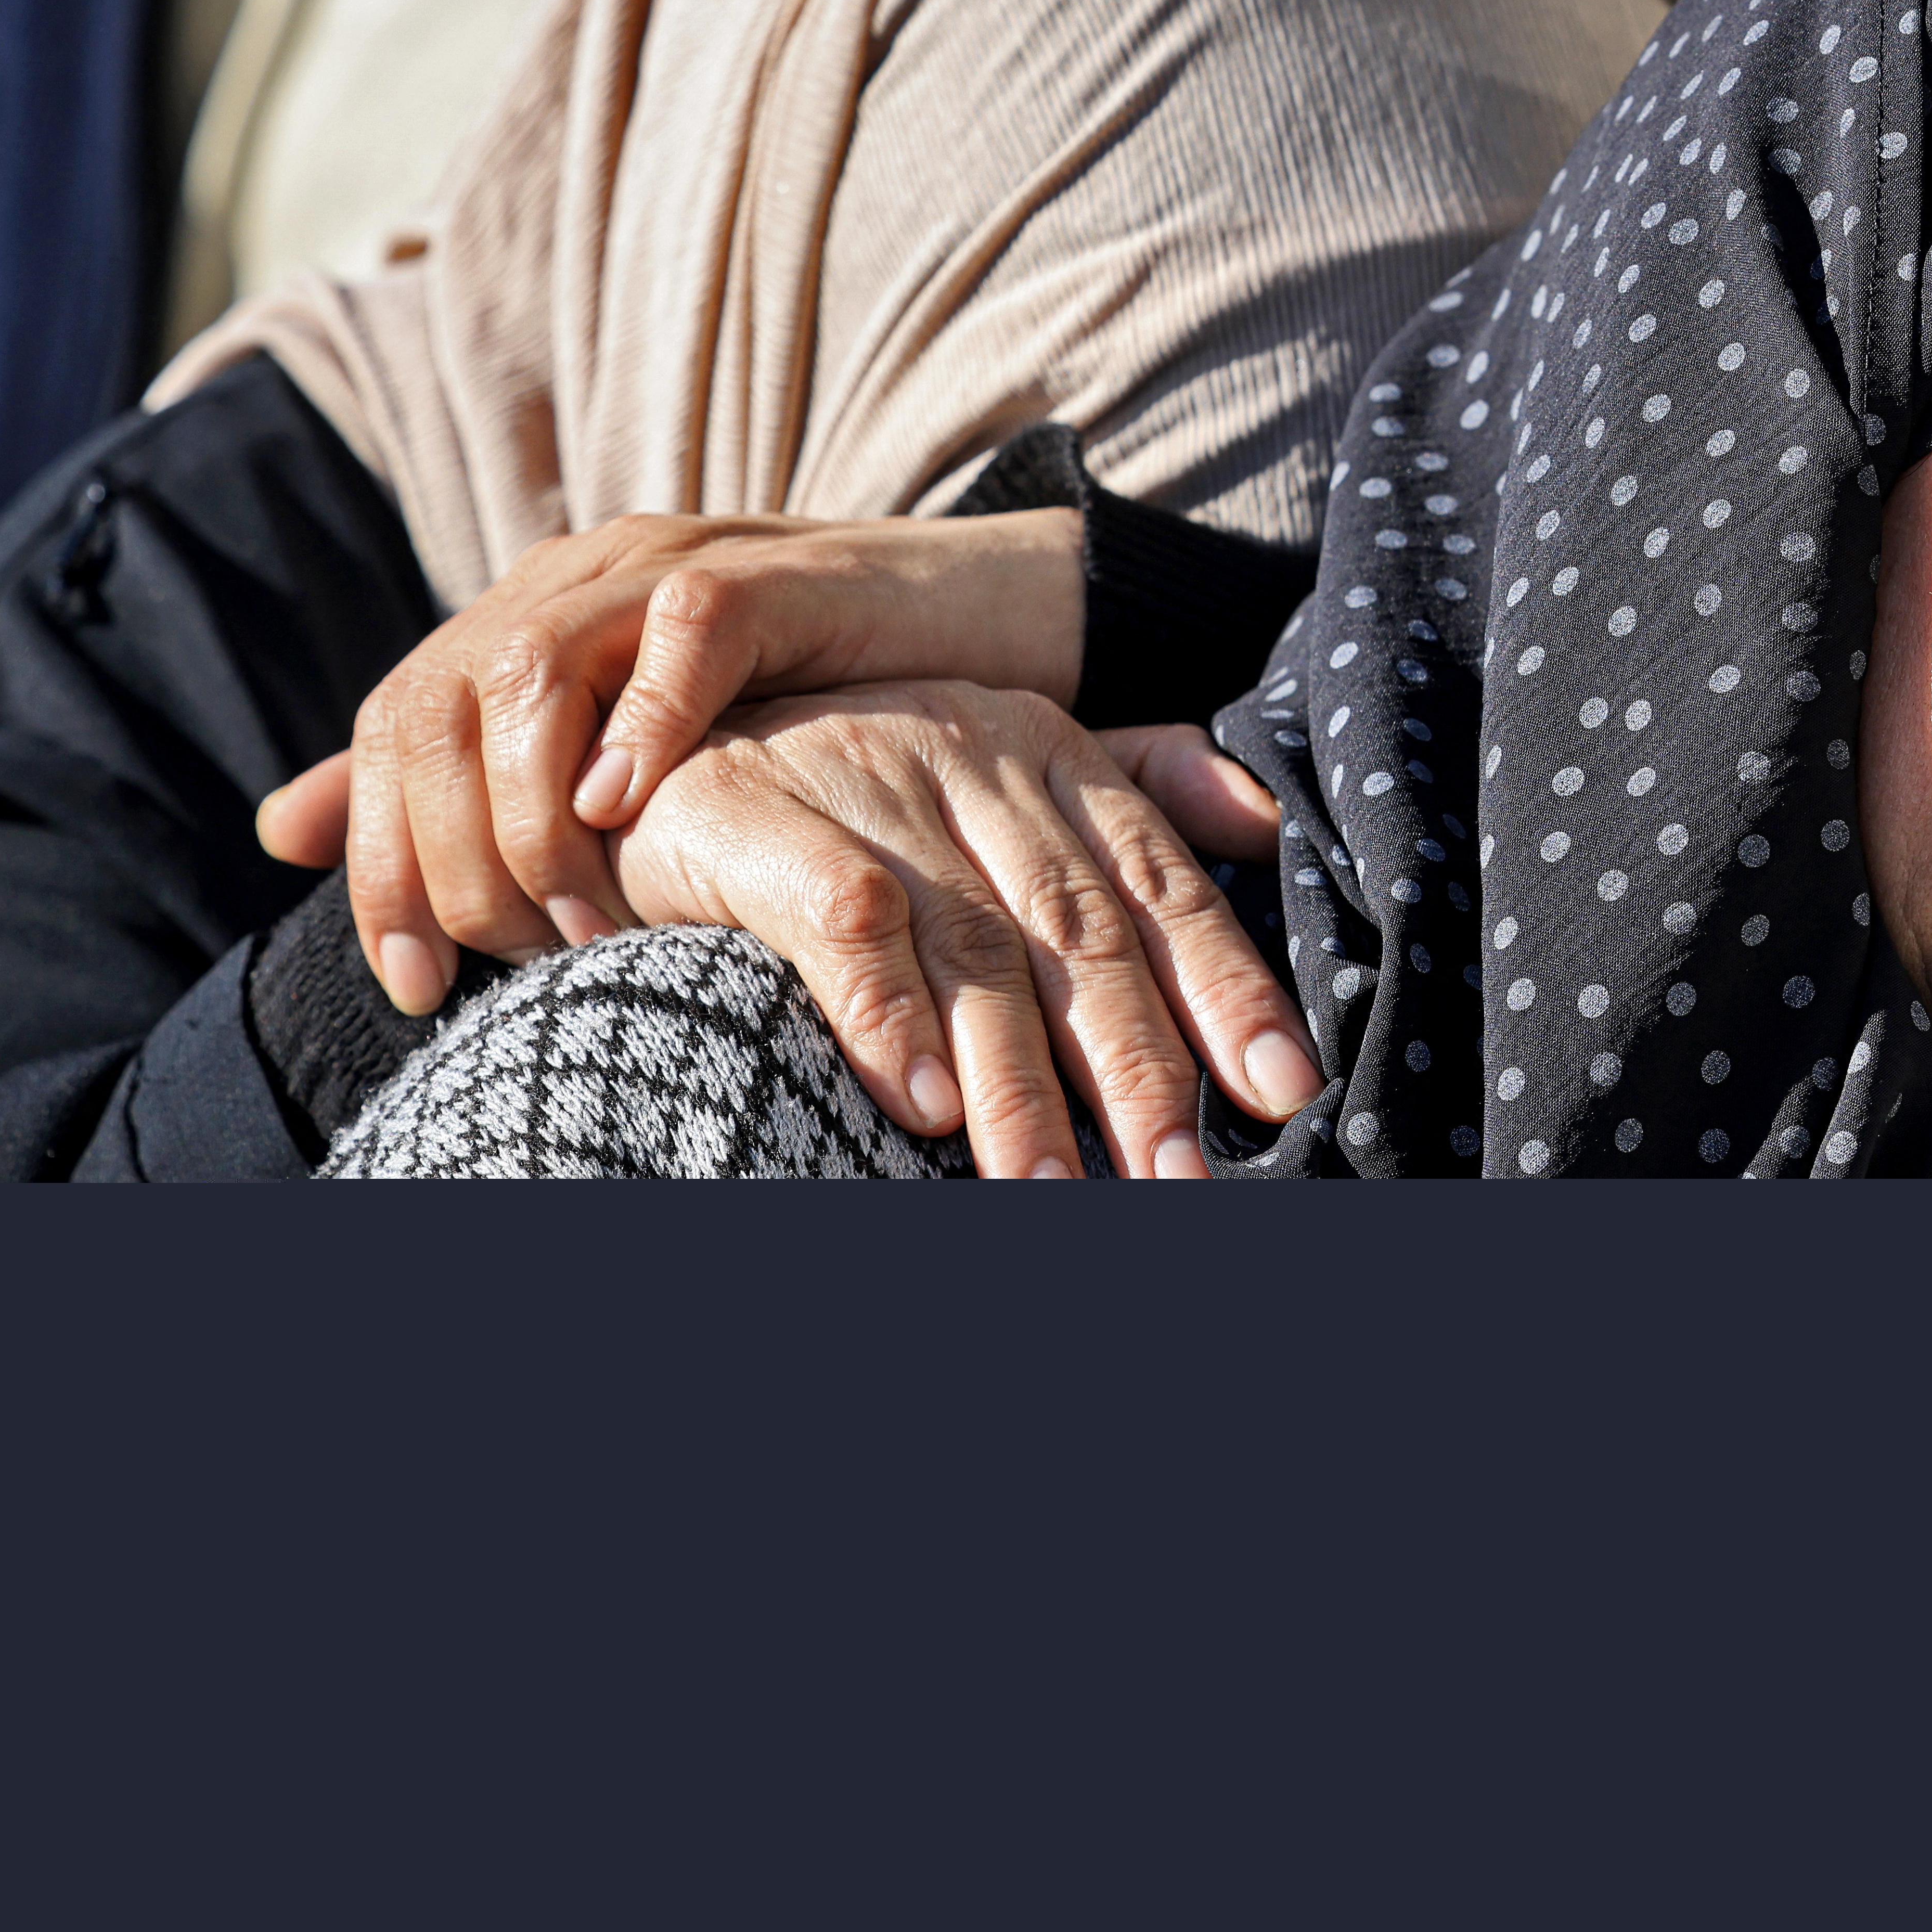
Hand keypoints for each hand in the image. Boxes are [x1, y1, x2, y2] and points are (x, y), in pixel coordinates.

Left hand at [256, 509, 1084, 1013]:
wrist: (974, 623)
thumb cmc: (806, 709)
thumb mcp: (624, 758)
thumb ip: (460, 783)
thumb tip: (282, 832)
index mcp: (524, 622)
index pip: (389, 731)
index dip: (376, 863)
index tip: (407, 982)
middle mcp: (572, 580)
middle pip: (433, 705)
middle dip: (443, 851)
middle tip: (511, 956)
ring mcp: (666, 566)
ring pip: (524, 669)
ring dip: (532, 810)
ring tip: (579, 913)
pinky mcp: (771, 574)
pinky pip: (680, 634)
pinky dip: (643, 722)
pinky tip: (631, 808)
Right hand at [608, 683, 1315, 1179]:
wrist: (650, 735)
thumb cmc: (848, 782)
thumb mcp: (996, 767)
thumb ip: (1132, 791)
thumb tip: (1264, 824)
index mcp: (1044, 750)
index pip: (1158, 884)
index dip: (1227, 988)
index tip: (1281, 1091)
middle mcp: (971, 757)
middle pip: (1079, 935)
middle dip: (1137, 1068)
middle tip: (1180, 1179)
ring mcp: (865, 780)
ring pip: (972, 951)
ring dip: (1021, 1088)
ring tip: (1060, 1196)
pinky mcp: (756, 818)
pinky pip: (844, 922)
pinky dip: (890, 1014)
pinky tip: (928, 1106)